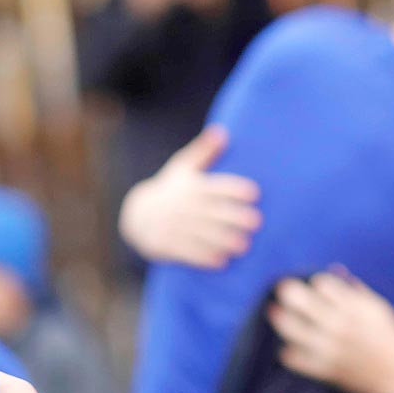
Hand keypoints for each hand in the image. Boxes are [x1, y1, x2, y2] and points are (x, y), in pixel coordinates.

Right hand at [119, 126, 261, 268]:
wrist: (137, 215)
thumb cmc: (170, 189)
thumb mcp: (182, 167)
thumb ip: (204, 151)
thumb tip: (222, 131)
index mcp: (188, 186)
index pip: (213, 186)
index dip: (233, 188)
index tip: (254, 193)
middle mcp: (180, 205)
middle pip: (210, 211)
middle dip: (233, 216)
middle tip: (256, 222)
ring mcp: (171, 225)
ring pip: (200, 233)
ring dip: (223, 240)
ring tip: (243, 246)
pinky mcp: (164, 243)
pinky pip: (186, 251)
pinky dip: (204, 257)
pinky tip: (221, 261)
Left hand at [267, 272, 393, 392]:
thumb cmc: (393, 339)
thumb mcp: (381, 310)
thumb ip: (357, 290)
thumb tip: (336, 270)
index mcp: (354, 309)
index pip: (322, 283)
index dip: (317, 282)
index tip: (315, 285)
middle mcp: (338, 326)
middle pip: (299, 300)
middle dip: (289, 291)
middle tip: (284, 290)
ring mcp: (329, 348)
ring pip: (290, 328)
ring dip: (281, 318)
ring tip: (277, 313)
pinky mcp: (324, 369)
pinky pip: (294, 359)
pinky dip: (289, 352)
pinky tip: (290, 346)